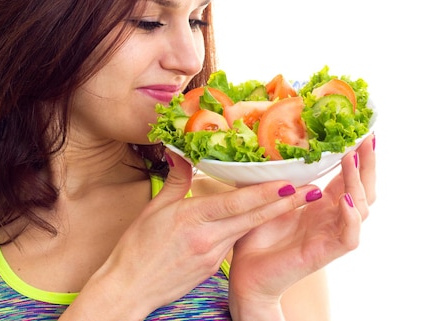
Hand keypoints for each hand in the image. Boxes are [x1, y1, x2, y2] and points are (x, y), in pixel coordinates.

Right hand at [82, 149, 325, 318]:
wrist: (129, 287)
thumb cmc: (137, 247)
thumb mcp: (154, 209)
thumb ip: (175, 180)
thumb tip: (180, 153)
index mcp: (192, 220)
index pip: (236, 204)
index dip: (265, 194)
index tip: (289, 183)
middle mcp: (208, 238)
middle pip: (252, 218)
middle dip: (285, 204)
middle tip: (311, 190)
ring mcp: (212, 256)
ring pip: (246, 230)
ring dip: (270, 215)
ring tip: (294, 200)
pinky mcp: (212, 267)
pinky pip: (233, 243)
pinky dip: (247, 228)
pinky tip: (258, 218)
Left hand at [228, 133, 376, 319]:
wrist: (246, 275)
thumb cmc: (255, 237)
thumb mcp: (268, 198)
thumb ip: (281, 179)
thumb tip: (283, 148)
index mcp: (320, 205)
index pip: (346, 177)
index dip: (356, 156)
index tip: (361, 131)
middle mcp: (331, 218)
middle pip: (363, 189)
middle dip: (368, 164)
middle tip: (367, 137)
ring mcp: (331, 235)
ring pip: (362, 208)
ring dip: (358, 182)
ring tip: (350, 158)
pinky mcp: (325, 253)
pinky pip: (349, 237)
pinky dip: (351, 218)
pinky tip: (345, 200)